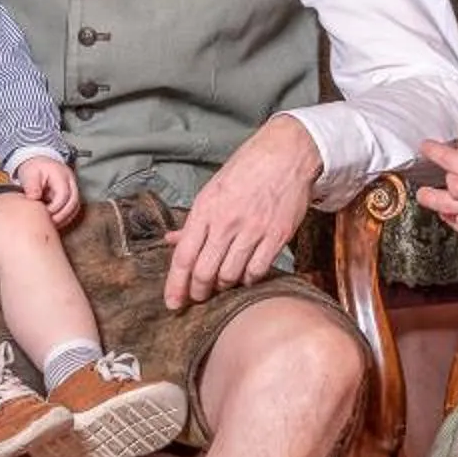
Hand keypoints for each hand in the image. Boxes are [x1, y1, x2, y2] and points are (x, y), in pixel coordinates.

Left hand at [19, 153, 81, 226]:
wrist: (38, 163)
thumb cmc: (34, 168)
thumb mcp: (29, 173)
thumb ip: (32, 186)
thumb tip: (34, 199)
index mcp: (61, 174)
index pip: (63, 194)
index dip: (54, 207)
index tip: (43, 213)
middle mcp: (71, 181)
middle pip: (73, 202)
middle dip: (61, 215)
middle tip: (48, 222)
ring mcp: (73, 188)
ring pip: (75, 207)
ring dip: (64, 218)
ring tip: (51, 223)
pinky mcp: (71, 195)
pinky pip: (73, 209)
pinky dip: (65, 217)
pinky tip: (54, 221)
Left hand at [166, 116, 319, 305]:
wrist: (286, 154)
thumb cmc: (247, 169)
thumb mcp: (212, 190)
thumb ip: (194, 221)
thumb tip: (171, 240)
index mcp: (206, 209)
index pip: (184, 256)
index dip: (175, 285)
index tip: (172, 303)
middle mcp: (227, 222)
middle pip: (204, 273)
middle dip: (198, 292)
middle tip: (199, 297)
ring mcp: (253, 230)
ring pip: (230, 275)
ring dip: (223, 287)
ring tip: (222, 284)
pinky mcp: (276, 236)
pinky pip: (257, 271)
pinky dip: (248, 280)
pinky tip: (246, 274)